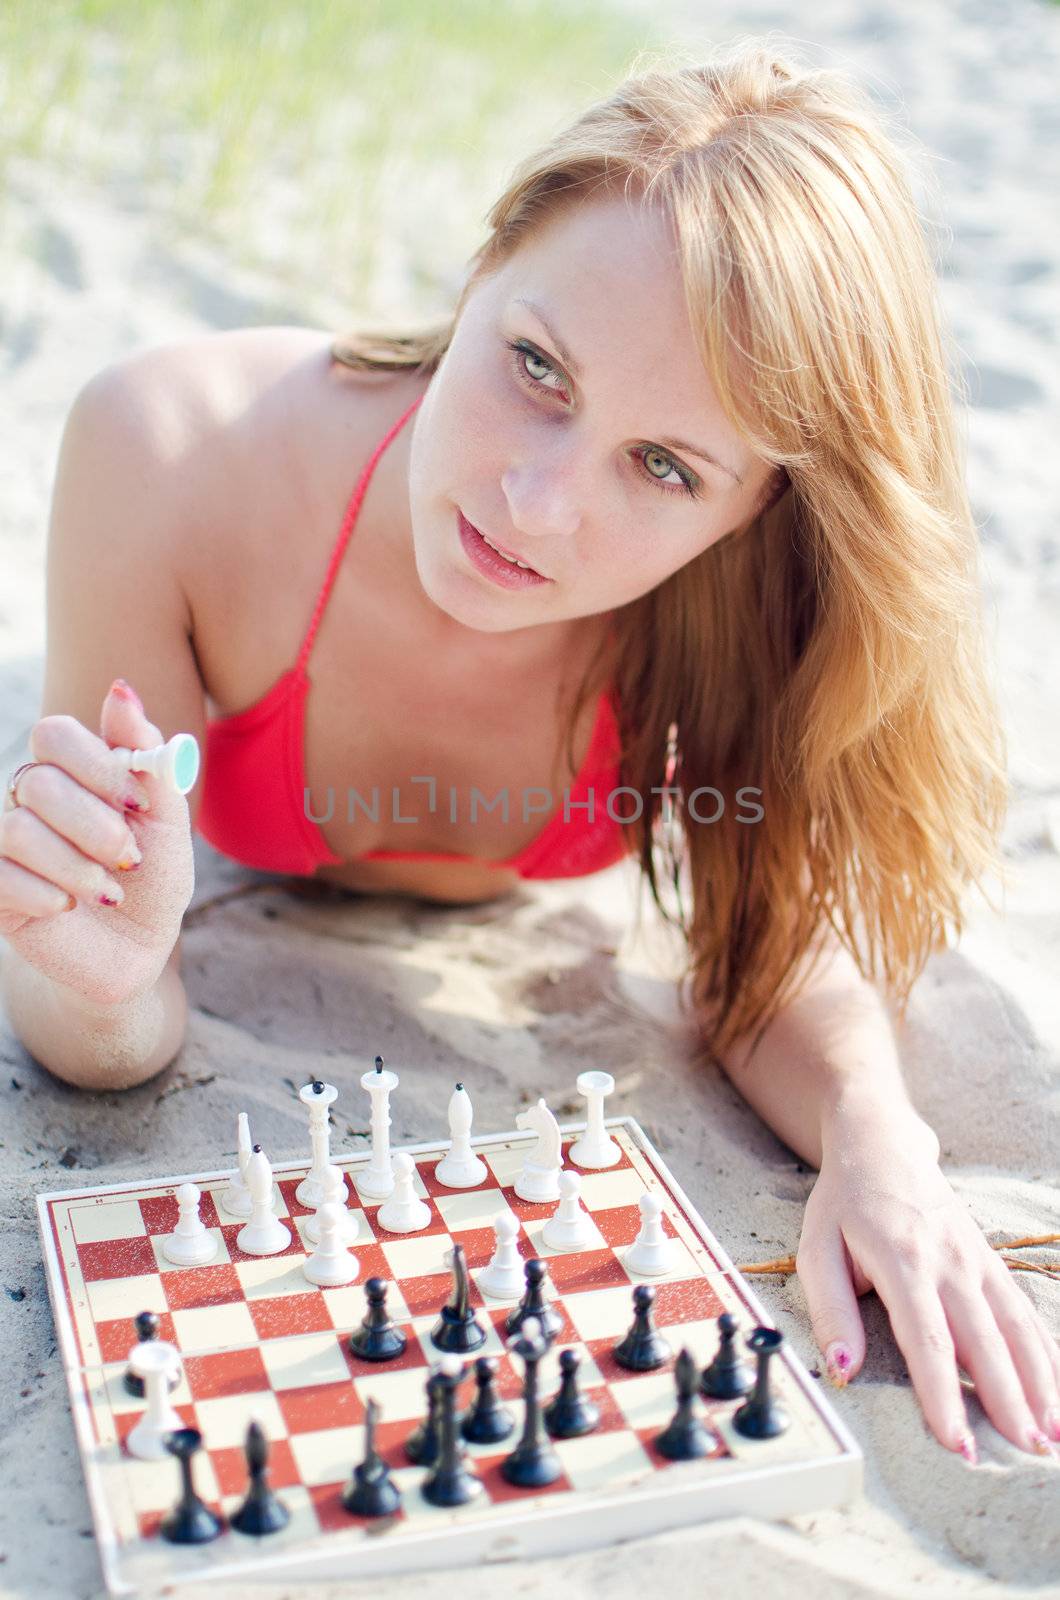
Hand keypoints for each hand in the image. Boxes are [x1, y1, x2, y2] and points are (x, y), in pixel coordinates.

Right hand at [0, 679, 194, 1005]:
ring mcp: (5, 843)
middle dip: (96, 826)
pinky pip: (0, 875)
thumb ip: (149, 760)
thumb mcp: (167, 822)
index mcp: (72, 773)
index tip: (140, 804)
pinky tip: (71, 908)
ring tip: (109, 893)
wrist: (137, 950)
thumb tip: (121, 688)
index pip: (55, 734)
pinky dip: (48, 895)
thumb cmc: (154, 878)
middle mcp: (29, 800)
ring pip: (18, 830)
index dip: (97, 766)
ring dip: (77, 868)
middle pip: (38, 781)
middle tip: (129, 857)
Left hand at [796, 1119, 1059, 1462]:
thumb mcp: (816, 1248)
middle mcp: (949, 1262)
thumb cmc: (845, 1204)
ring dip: (1039, 1383)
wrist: (882, 1146)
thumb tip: (844, 1370)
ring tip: (1053, 1435)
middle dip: (1006, 1401)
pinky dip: (1045, 1353)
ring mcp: (976, 1260)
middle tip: (1024, 1452)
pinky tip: (1057, 1392)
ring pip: (1015, 1328)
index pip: (927, 1338)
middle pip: (984, 1340)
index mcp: (902, 1261)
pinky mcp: (990, 1261)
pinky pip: (1023, 1311)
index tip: (958, 1441)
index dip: (942, 1393)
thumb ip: (831, 1311)